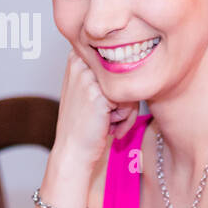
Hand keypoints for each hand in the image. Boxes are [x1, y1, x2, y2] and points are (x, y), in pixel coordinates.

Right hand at [50, 52, 137, 171]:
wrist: (72, 150)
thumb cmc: (83, 123)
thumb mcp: (85, 88)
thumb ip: (102, 70)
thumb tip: (134, 59)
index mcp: (76, 57)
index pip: (116, 60)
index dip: (117, 84)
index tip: (106, 101)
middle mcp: (80, 63)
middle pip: (123, 72)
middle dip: (124, 96)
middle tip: (111, 116)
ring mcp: (88, 78)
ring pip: (128, 86)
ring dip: (126, 109)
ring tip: (110, 122)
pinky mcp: (100, 95)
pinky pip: (130, 100)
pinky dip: (126, 118)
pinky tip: (110, 128)